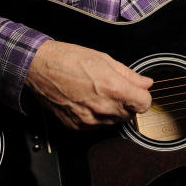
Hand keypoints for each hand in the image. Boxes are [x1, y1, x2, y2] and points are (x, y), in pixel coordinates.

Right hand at [25, 40, 152, 129]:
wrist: (39, 68)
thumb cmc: (68, 59)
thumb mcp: (104, 59)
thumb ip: (128, 75)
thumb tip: (145, 82)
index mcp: (113, 88)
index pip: (144, 104)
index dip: (142, 97)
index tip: (137, 93)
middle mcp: (103, 108)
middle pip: (130, 114)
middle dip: (126, 103)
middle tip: (113, 89)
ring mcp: (89, 119)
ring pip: (113, 121)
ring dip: (111, 111)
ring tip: (97, 93)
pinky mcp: (77, 126)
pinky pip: (96, 126)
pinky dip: (96, 117)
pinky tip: (86, 101)